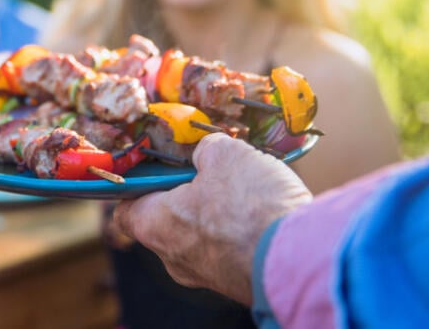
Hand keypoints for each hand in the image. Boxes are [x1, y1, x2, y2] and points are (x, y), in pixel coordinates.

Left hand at [113, 134, 312, 304]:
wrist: (303, 257)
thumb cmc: (251, 207)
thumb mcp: (225, 154)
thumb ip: (207, 148)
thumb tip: (207, 151)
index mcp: (155, 226)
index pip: (126, 209)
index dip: (138, 185)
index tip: (154, 166)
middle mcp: (173, 258)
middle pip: (166, 219)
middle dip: (185, 192)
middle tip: (207, 168)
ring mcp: (206, 274)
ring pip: (200, 234)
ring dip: (216, 209)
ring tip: (242, 185)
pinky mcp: (237, 281)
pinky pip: (229, 248)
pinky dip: (239, 228)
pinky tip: (260, 208)